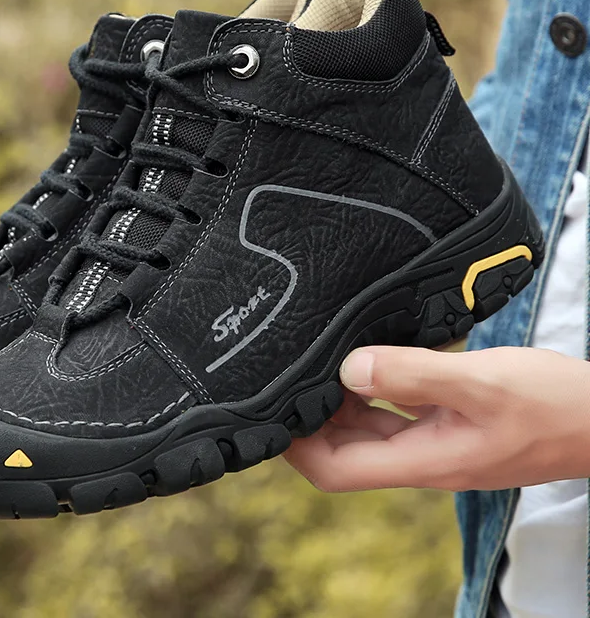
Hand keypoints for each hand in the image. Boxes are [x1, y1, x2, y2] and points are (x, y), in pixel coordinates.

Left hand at [284, 345, 589, 491]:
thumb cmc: (553, 405)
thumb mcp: (480, 382)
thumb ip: (413, 375)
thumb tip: (349, 370)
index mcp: (423, 461)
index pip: (334, 471)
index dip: (296, 446)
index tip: (276, 407)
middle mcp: (422, 458)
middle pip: (343, 451)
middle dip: (314, 419)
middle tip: (298, 371)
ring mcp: (436, 443)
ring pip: (368, 431)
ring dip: (343, 402)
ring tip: (328, 360)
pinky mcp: (449, 424)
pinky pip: (397, 413)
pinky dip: (377, 391)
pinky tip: (373, 359)